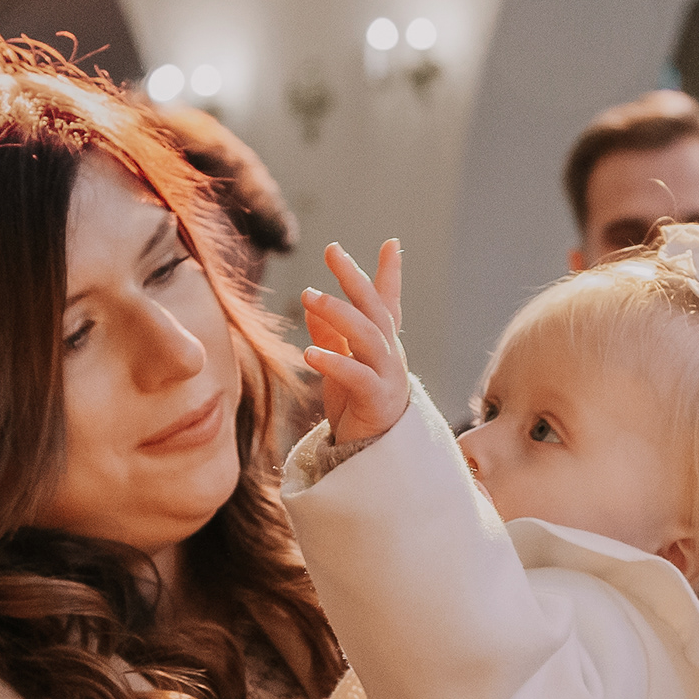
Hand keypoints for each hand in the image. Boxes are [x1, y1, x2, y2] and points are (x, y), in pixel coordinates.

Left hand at [303, 241, 412, 445]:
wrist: (372, 455)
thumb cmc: (358, 406)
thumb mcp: (340, 365)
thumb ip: (328, 335)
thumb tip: (310, 305)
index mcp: (382, 344)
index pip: (386, 302)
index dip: (389, 273)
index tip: (390, 242)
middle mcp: (390, 354)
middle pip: (375, 308)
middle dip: (355, 278)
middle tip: (333, 251)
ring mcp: (388, 376)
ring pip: (368, 335)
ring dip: (339, 313)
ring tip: (309, 296)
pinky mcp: (378, 400)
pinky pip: (356, 376)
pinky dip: (333, 362)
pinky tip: (308, 353)